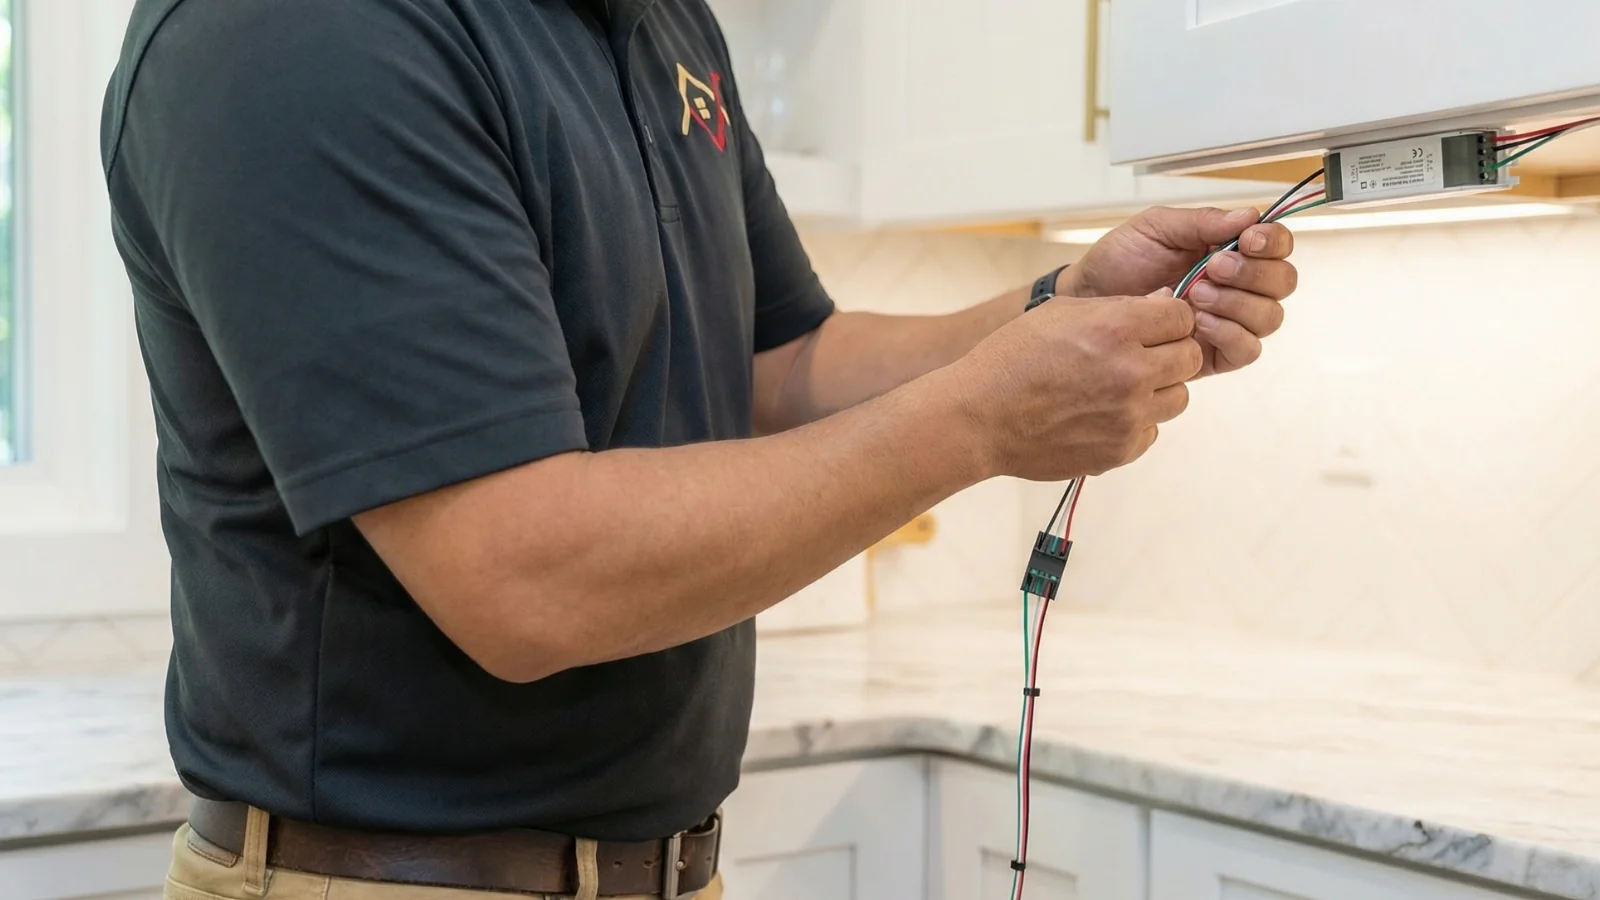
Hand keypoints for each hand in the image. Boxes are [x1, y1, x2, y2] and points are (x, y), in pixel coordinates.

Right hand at [956, 291, 1202, 481]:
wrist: (979, 418)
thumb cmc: (1012, 360)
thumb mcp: (1060, 313)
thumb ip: (1118, 308)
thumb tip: (1163, 302)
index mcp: (1117, 329)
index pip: (1182, 317)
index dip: (1168, 319)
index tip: (1152, 326)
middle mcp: (1132, 372)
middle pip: (1189, 357)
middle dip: (1169, 352)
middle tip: (1140, 356)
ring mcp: (1129, 416)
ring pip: (1178, 398)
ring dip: (1157, 389)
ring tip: (1118, 387)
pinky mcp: (1121, 450)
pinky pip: (1151, 431)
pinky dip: (1135, 422)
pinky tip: (1100, 413)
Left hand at [1058, 207, 1297, 377]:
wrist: (1088, 298)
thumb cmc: (1120, 261)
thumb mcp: (1157, 228)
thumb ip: (1202, 222)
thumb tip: (1249, 215)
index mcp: (1230, 250)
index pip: (1277, 245)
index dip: (1272, 242)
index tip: (1247, 240)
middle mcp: (1239, 287)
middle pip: (1282, 282)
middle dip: (1253, 273)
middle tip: (1213, 268)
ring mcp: (1229, 321)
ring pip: (1269, 317)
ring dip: (1239, 303)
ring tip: (1197, 294)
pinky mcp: (1216, 354)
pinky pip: (1247, 350)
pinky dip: (1231, 334)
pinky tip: (1200, 322)